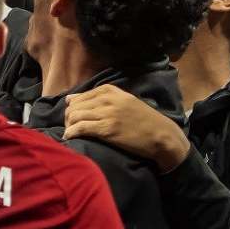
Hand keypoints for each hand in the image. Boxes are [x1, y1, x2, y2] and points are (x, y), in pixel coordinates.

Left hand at [64, 83, 188, 171]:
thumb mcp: (123, 101)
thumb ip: (99, 98)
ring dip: (68, 125)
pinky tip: (69, 138)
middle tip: (69, 127)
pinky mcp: (107, 129)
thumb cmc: (143, 120)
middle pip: (74, 106)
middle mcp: (107, 99)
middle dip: (68, 117)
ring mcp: (107, 114)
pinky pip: (80, 128)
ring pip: (75, 116)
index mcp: (110, 90)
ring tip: (70, 133)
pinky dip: (71, 133)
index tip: (72, 118)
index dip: (72, 108)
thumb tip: (69, 99)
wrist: (161, 135)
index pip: (80, 96)